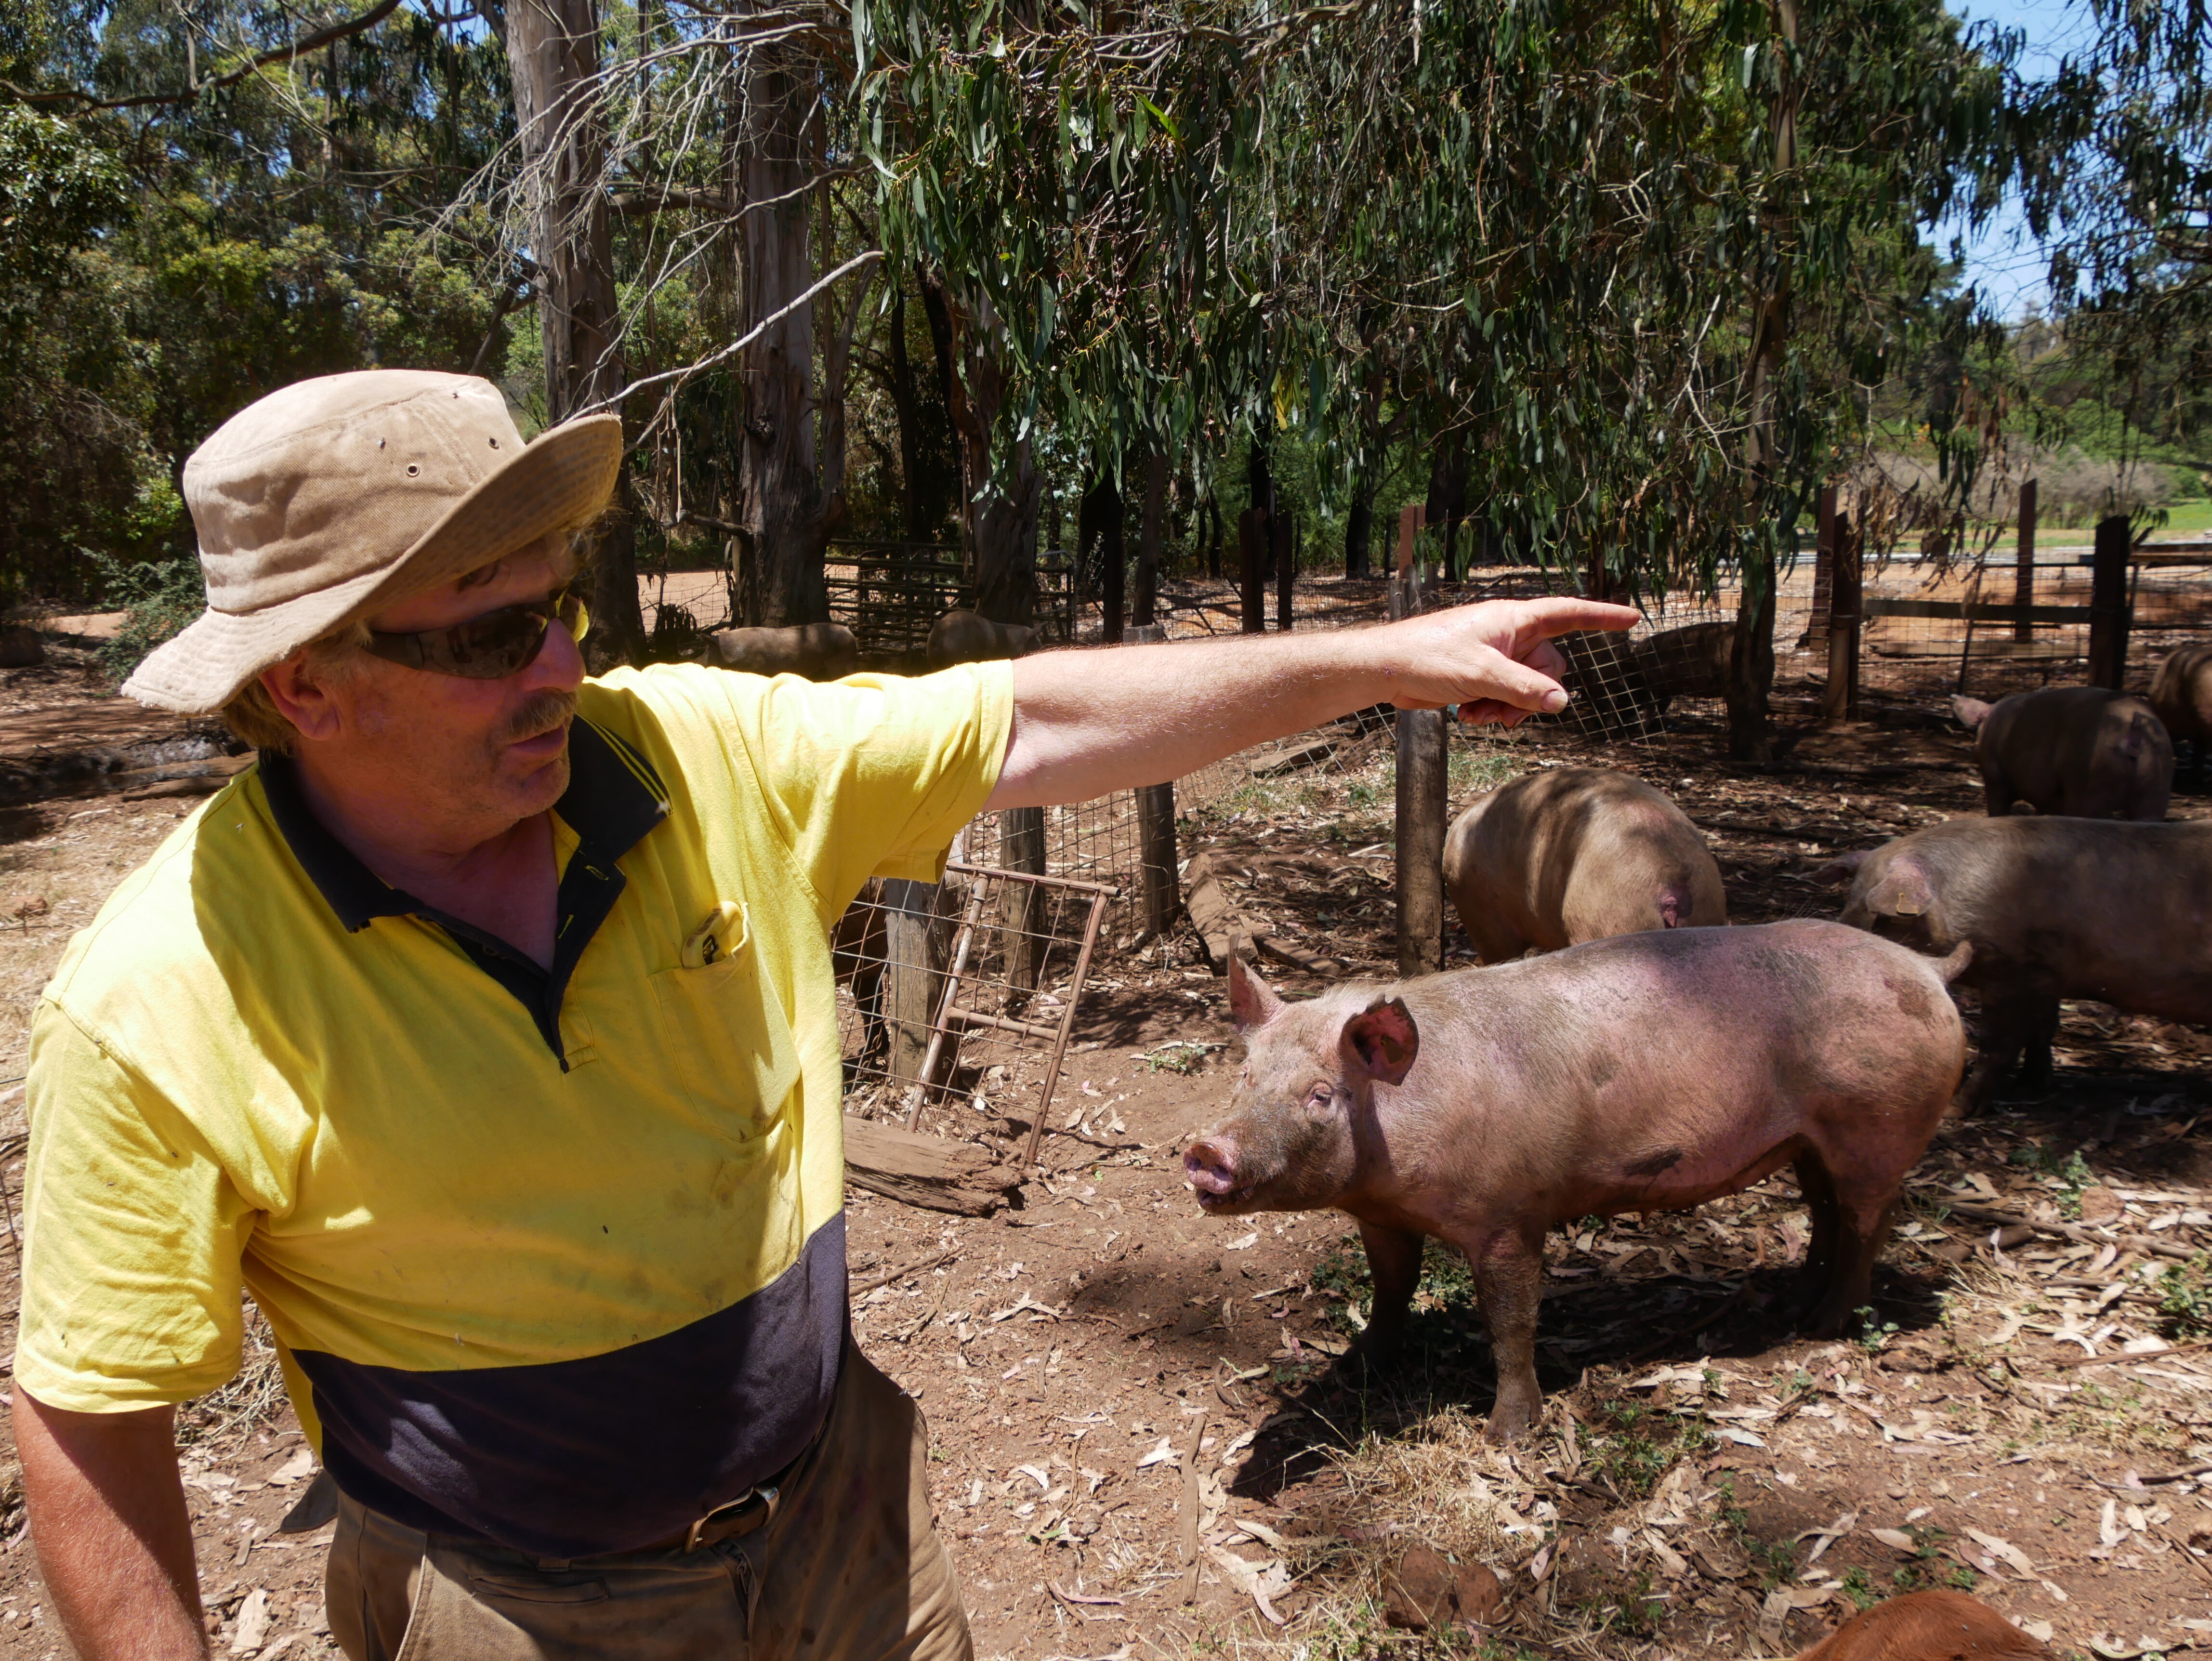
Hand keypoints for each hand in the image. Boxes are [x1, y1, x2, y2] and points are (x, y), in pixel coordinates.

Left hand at [1375, 598, 1642, 725]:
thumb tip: (1561, 703)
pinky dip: (1494, 711)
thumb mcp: (1482, 674)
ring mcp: (1495, 656)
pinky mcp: (1481, 676)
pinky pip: (1507, 697)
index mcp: (1513, 619)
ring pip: (1528, 689)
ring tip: (1479, 716)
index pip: (1569, 613)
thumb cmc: (1428, 657)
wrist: (1386, 670)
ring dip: (1511, 709)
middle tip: (1504, 712)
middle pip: (1550, 667)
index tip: (1633, 617)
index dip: (1602, 616)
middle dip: (1533, 695)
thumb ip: (1524, 688)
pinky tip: (1468, 716)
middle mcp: (1509, 635)